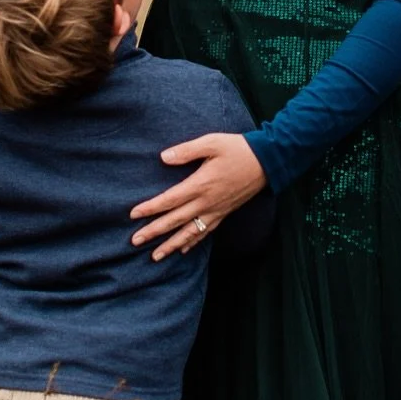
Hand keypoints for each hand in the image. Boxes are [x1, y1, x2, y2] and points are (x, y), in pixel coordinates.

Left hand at [131, 134, 266, 260]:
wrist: (267, 161)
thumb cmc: (237, 149)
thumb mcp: (211, 142)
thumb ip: (186, 150)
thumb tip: (163, 157)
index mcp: (200, 184)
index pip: (170, 200)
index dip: (150, 208)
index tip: (133, 215)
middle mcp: (207, 202)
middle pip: (175, 221)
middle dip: (154, 232)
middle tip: (135, 241)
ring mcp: (216, 211)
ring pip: (189, 233)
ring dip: (171, 245)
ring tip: (155, 256)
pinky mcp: (224, 213)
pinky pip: (205, 232)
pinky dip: (192, 243)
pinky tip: (183, 250)